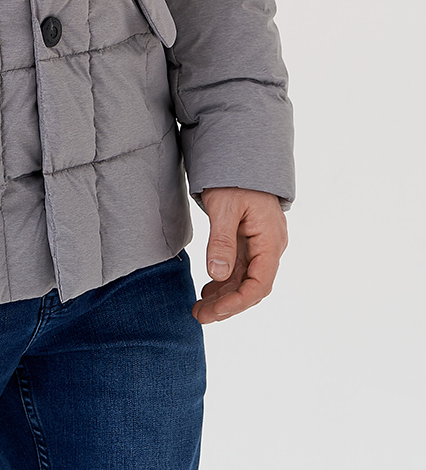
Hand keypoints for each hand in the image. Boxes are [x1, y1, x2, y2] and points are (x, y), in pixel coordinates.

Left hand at [192, 187, 287, 325]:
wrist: (240, 154)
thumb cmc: (234, 177)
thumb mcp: (225, 207)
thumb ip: (222, 241)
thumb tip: (218, 276)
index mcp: (270, 240)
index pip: (260, 284)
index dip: (238, 302)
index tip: (214, 311)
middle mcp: (270, 246)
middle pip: (252, 286)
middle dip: (227, 305)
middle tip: (199, 315)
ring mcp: (261, 244)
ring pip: (245, 280)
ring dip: (224, 296)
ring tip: (199, 308)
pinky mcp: (250, 241)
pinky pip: (240, 268)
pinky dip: (225, 282)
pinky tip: (209, 290)